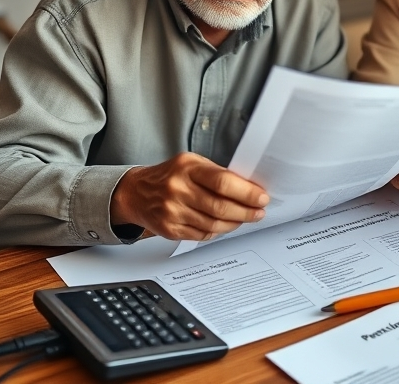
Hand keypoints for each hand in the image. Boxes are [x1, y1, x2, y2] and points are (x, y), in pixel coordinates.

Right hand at [110, 152, 268, 240]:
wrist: (137, 193)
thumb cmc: (170, 176)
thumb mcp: (192, 164)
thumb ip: (217, 174)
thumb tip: (249, 188)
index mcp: (187, 168)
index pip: (223, 182)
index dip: (246, 193)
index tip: (261, 198)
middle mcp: (177, 190)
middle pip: (220, 206)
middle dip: (246, 212)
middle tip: (258, 212)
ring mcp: (172, 211)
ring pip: (214, 224)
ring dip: (234, 223)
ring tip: (244, 218)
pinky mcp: (170, 229)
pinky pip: (202, 234)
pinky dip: (218, 231)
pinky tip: (224, 224)